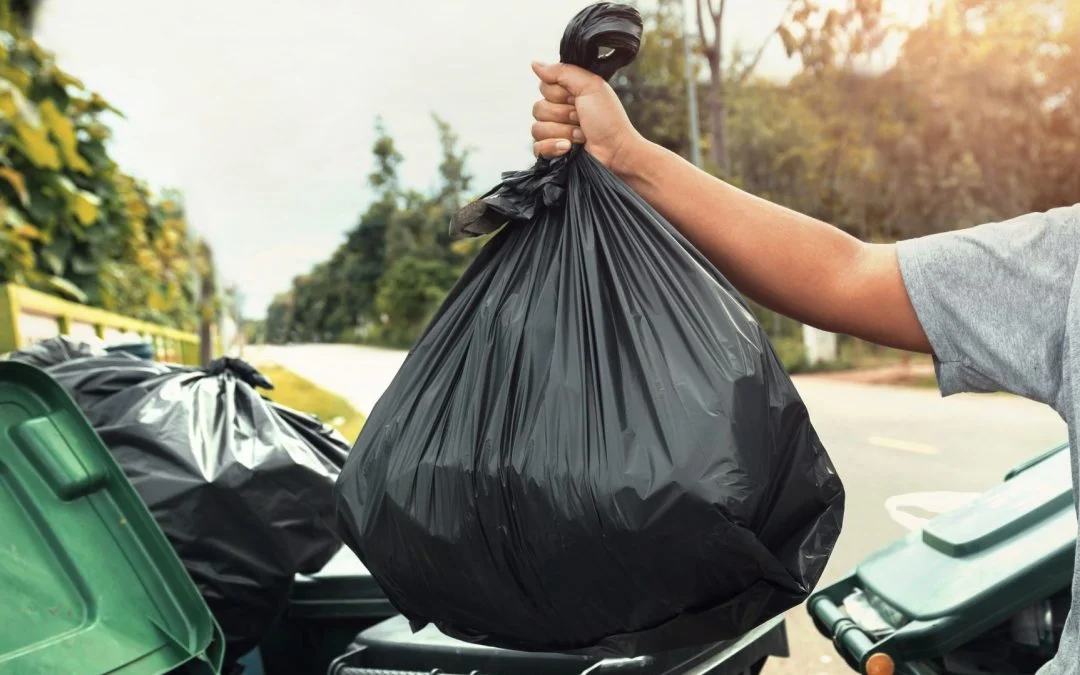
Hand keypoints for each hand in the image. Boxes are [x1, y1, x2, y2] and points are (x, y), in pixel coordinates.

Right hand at [530, 62, 644, 175]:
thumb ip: (562, 71)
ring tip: (581, 135)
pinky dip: (554, 147)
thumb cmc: (609, 120)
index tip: (577, 99)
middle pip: (538, 108)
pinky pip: (537, 147)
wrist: (617, 152)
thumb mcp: (590, 86)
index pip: (543, 87)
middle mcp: (558, 112)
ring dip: (563, 131)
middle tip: (581, 118)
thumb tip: (535, 64)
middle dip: (563, 114)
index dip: (559, 94)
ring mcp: (554, 133)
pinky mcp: (552, 152)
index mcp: (567, 94)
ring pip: (537, 128)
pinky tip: (569, 148)